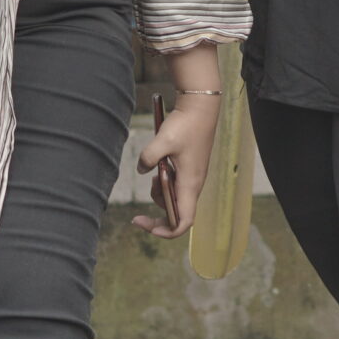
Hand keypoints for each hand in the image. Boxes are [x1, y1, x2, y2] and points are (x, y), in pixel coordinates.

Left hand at [131, 90, 220, 237]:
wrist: (201, 108)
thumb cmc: (186, 125)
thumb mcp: (161, 141)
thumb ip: (147, 159)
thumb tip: (143, 170)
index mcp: (190, 183)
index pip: (183, 222)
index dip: (166, 231)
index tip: (146, 226)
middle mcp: (194, 184)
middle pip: (177, 214)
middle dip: (158, 215)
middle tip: (138, 215)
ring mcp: (194, 177)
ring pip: (175, 200)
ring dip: (160, 194)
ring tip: (154, 174)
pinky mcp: (191, 169)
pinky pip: (177, 187)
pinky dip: (165, 184)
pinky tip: (159, 167)